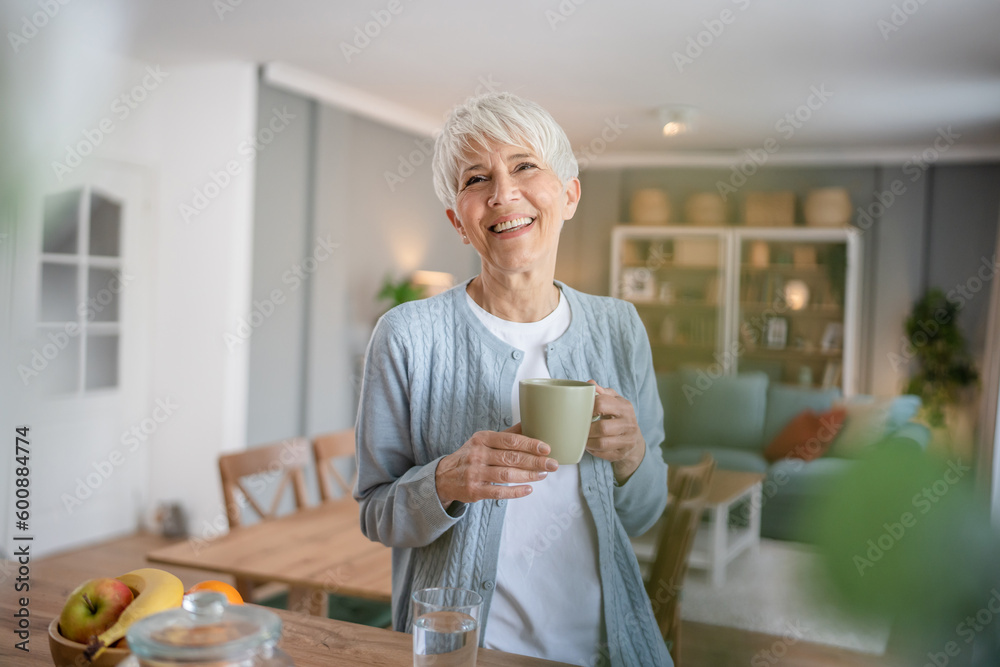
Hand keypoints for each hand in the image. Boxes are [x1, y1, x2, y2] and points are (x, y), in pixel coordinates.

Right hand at [435, 424, 557, 507]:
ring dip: (528, 475)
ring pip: (507, 475)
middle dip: (535, 461)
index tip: (546, 448)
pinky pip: (499, 491)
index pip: (510, 441)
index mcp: (482, 439)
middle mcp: (478, 455)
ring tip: (543, 475)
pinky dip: (515, 491)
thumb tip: (530, 422)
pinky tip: (529, 489)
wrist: (444, 476)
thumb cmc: (470, 455)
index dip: (530, 444)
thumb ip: (506, 435)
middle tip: (552, 464)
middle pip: (511, 458)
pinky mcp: (475, 491)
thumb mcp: (483, 441)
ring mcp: (475, 473)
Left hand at [586, 381, 645, 483]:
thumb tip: (589, 383)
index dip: (588, 407)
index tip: (580, 410)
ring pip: (602, 443)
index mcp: (625, 406)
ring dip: (588, 441)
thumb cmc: (618, 416)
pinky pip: (603, 454)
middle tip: (577, 427)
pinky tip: (589, 445)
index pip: (602, 403)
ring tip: (581, 437)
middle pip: (602, 427)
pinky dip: (593, 450)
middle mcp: (629, 423)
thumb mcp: (614, 400)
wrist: (634, 439)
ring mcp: (628, 440)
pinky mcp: (622, 453)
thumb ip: (602, 392)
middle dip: (586, 429)